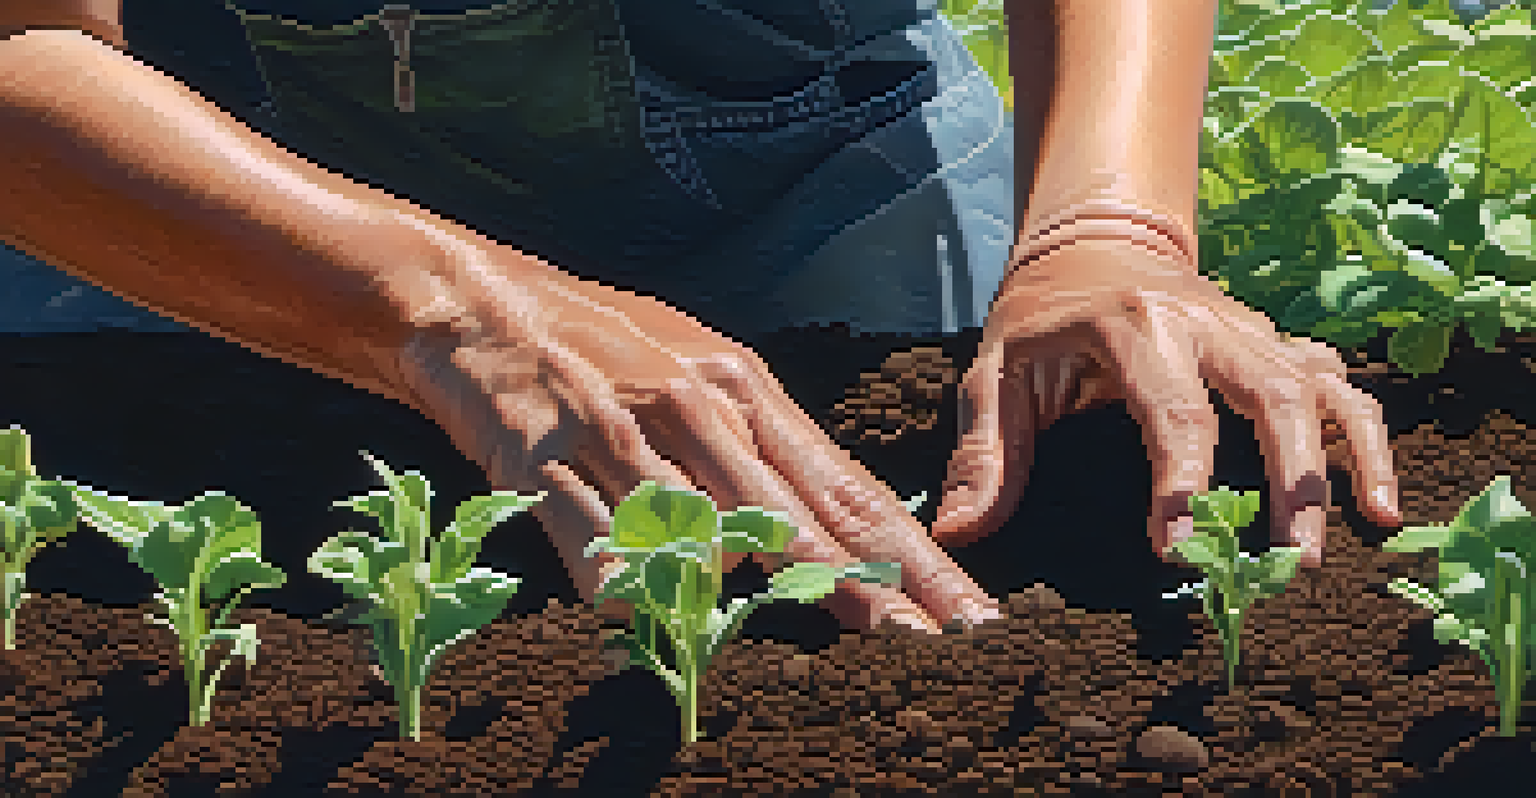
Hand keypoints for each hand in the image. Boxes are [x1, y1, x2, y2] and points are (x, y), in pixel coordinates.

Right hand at [386, 244, 1001, 633]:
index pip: (847, 487)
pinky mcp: (545, 452)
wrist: (475, 302)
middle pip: (804, 514)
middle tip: (947, 639)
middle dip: (884, 585)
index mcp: (745, 392)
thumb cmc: (600, 350)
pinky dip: (622, 580)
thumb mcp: (693, 381)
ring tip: (850, 635)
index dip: (914, 554)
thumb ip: (751, 455)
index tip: (968, 609)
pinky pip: (593, 533)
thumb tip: (813, 536)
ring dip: (781, 584)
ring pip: (711, 523)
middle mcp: (699, 409)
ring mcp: (624, 429)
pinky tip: (642, 616)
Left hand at [931, 233, 1402, 567]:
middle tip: (1286, 564)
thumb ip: (986, 453)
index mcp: (1133, 328)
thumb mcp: (995, 374)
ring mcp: (1249, 331)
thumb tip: (960, 533)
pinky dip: (1367, 437)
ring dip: (1341, 461)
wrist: (1089, 243)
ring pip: (1316, 387)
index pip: (1172, 411)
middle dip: (1288, 481)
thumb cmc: (1037, 318)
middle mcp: (1206, 323)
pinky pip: (1335, 384)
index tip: (1178, 550)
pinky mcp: (1273, 345)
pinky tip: (1380, 501)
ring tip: (1362, 531)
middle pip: (1269, 395)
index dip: (1181, 484)